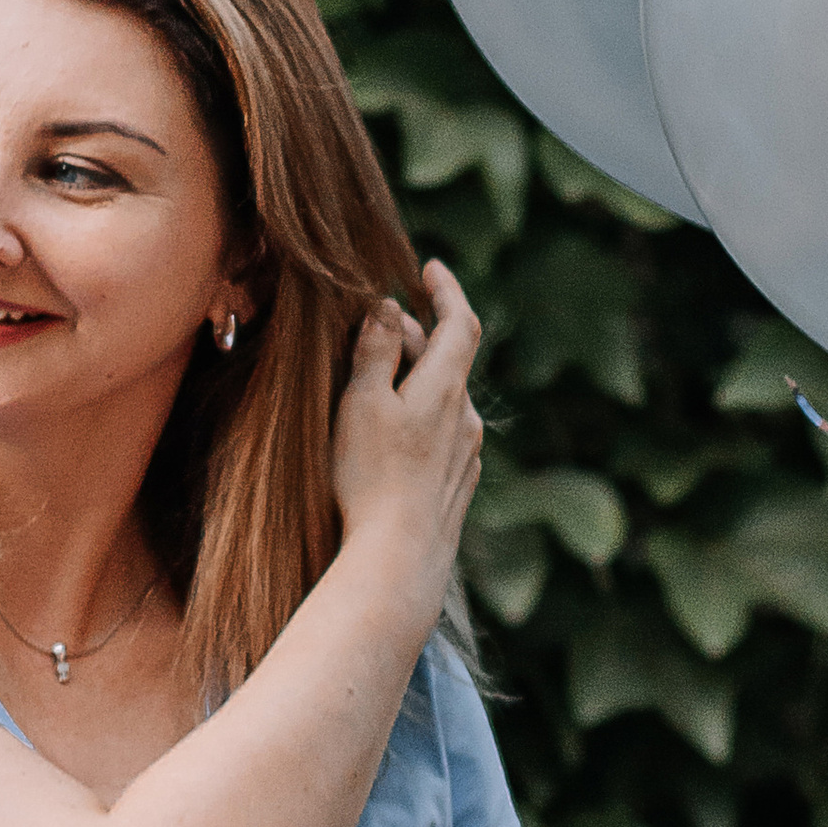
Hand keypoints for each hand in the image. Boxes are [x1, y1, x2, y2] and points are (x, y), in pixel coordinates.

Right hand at [330, 262, 483, 609]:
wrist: (399, 558)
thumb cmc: (372, 478)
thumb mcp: (361, 403)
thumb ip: (374, 349)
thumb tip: (386, 305)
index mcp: (445, 388)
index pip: (461, 322)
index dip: (447, 289)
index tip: (428, 268)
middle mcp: (466, 416)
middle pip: (447, 358)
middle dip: (414, 334)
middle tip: (375, 324)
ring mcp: (466, 452)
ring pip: (444, 396)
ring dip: (416, 376)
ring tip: (375, 379)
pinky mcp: (457, 482)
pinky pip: (443, 430)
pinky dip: (421, 412)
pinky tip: (392, 433)